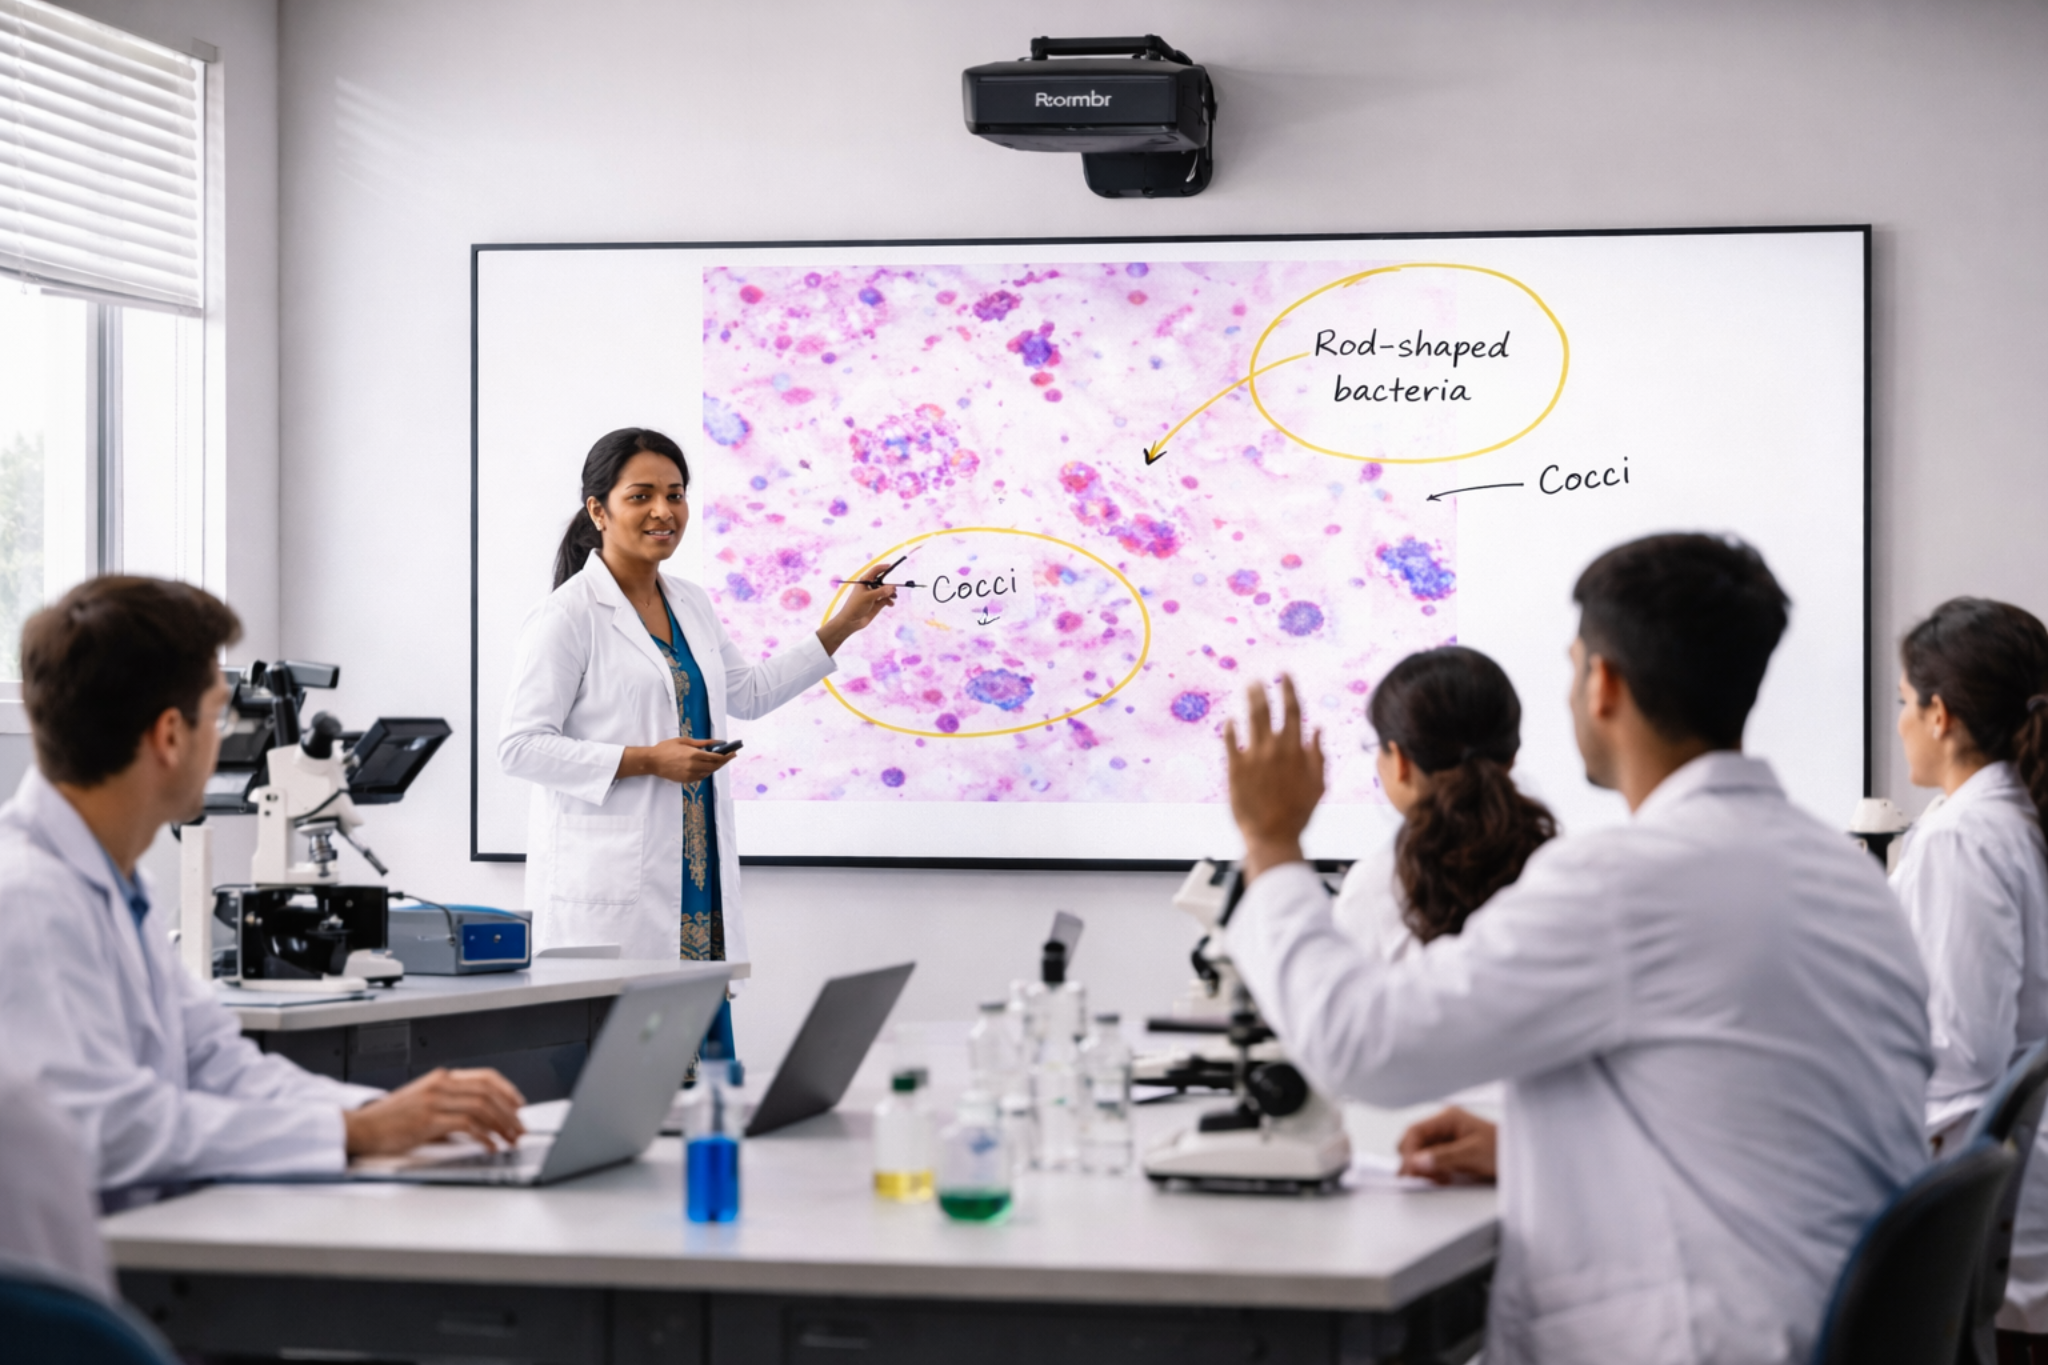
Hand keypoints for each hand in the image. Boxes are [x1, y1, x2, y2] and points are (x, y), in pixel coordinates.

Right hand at [344, 1068, 526, 1156]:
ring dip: (501, 1125)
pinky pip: (467, 1125)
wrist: (362, 1126)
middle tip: (519, 1128)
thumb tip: (479, 1122)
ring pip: (482, 1107)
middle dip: (510, 1112)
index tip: (519, 1105)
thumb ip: (450, 1105)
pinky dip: (484, 1136)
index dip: (507, 1090)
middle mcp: (440, 1085)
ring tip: (510, 1139)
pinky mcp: (428, 1120)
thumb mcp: (424, 1103)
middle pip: (488, 1093)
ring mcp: (434, 1101)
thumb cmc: (391, 1119)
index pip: (485, 1077)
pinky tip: (490, 1146)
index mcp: (441, 1078)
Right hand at [618, 736, 736, 784]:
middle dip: (724, 761)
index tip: (733, 753)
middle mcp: (694, 766)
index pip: (716, 757)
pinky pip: (702, 777)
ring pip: (709, 772)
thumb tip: (715, 742)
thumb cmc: (666, 748)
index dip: (726, 755)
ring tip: (721, 760)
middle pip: (715, 766)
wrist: (652, 761)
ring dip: (716, 767)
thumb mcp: (684, 741)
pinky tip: (709, 766)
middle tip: (731, 756)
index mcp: (694, 754)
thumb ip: (701, 742)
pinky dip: (707, 771)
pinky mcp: (687, 780)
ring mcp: (690, 775)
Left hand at [816, 562, 899, 655]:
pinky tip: (890, 604)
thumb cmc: (855, 606)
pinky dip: (889, 601)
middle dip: (889, 584)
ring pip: (886, 591)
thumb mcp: (868, 597)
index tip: (892, 566)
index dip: (883, 568)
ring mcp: (873, 595)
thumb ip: (881, 592)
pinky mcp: (876, 604)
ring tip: (894, 597)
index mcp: (865, 581)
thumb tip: (893, 587)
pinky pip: (886, 599)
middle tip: (895, 588)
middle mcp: (870, 587)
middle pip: (882, 581)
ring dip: (891, 593)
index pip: (875, 571)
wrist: (851, 621)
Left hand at [1223, 675, 1324, 882]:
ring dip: (1249, 700)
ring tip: (1248, 688)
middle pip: (1269, 709)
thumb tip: (1318, 728)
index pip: (1294, 710)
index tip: (1284, 676)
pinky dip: (1230, 727)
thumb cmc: (1298, 813)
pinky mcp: (1235, 768)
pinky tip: (1230, 720)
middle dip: (1264, 690)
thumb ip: (1318, 754)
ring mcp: (1254, 756)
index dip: (1289, 689)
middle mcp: (1276, 748)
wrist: (1273, 836)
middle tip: (1257, 679)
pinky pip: (1230, 740)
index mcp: (1297, 750)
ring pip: (1251, 718)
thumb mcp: (1318, 784)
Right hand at [1397, 1106, 1496, 1183]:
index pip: (1415, 1131)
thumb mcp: (1473, 1154)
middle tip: (1419, 1178)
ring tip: (1437, 1179)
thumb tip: (1417, 1162)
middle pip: (1414, 1142)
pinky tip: (1442, 1179)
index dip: (1409, 1151)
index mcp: (1448, 1118)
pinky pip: (1430, 1163)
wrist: (1523, 1161)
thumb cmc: (1504, 1150)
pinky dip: (1432, 1173)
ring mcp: (1446, 1140)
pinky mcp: (1449, 1153)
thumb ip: (1444, 1157)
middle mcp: (1444, 1126)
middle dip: (1413, 1161)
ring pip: (1420, 1154)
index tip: (1410, 1170)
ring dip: (1423, 1169)